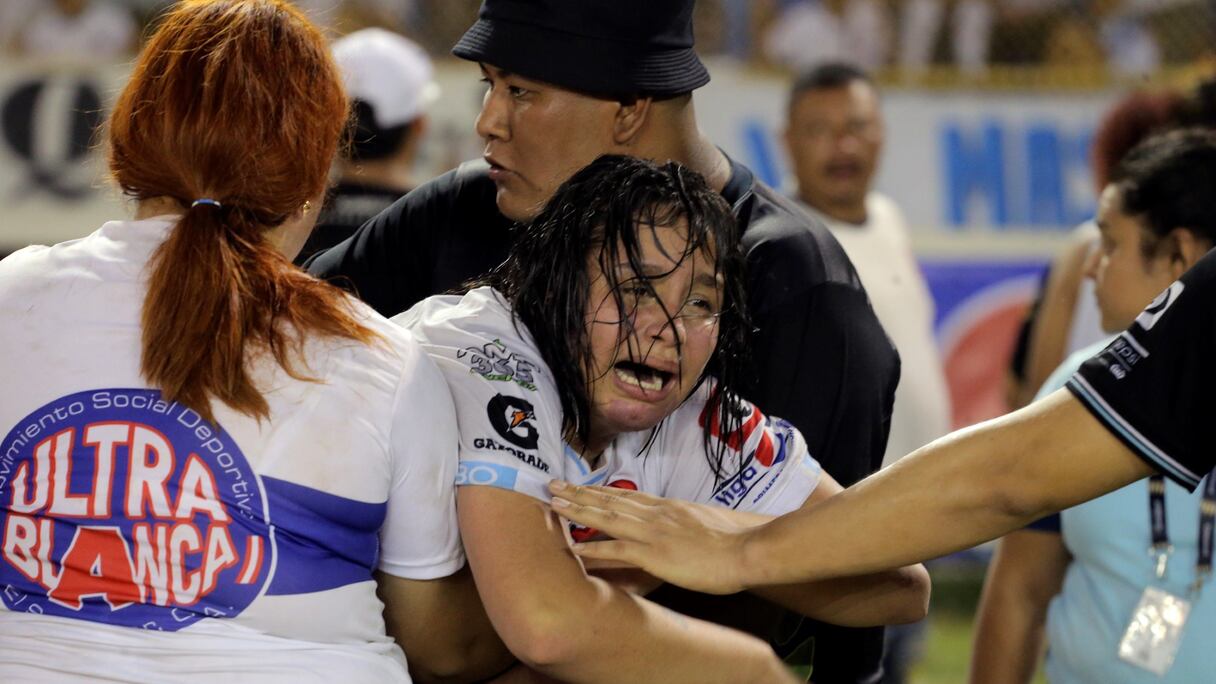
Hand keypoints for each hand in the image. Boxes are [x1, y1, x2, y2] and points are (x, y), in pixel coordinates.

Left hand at [548, 480, 751, 594]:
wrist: (748, 549)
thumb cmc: (734, 540)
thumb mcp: (704, 523)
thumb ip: (685, 523)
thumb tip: (678, 526)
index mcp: (668, 507)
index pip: (626, 495)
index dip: (599, 490)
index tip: (579, 484)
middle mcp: (656, 514)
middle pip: (609, 500)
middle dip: (579, 493)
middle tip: (552, 485)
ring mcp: (653, 533)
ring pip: (607, 518)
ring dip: (578, 511)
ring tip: (554, 505)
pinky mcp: (654, 554)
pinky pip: (617, 550)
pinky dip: (594, 547)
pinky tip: (574, 548)